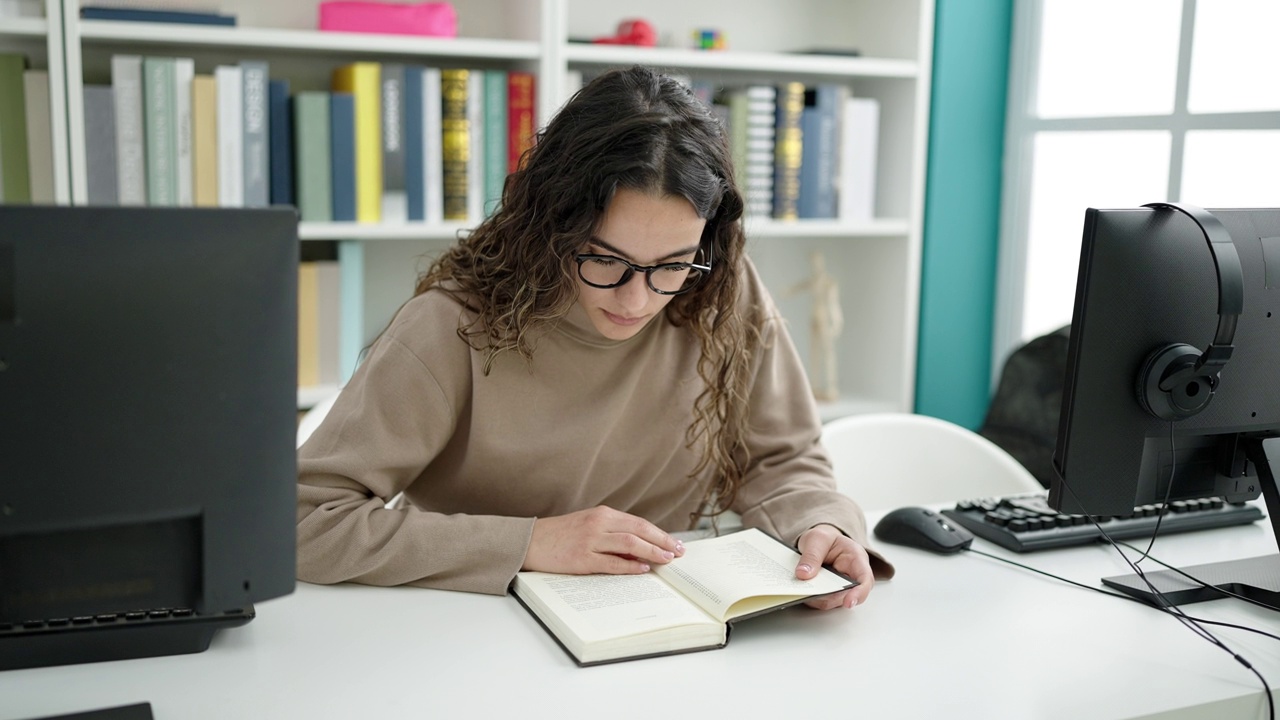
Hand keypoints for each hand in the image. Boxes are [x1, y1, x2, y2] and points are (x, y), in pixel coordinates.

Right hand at [523, 505, 684, 574]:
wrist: (531, 541)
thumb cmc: (561, 535)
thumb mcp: (588, 524)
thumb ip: (612, 531)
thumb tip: (642, 547)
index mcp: (602, 514)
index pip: (639, 523)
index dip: (660, 534)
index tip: (676, 543)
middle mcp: (598, 524)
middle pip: (639, 530)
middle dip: (663, 542)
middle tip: (679, 552)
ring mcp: (590, 541)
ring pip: (629, 543)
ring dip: (652, 551)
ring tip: (667, 559)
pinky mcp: (581, 558)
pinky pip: (611, 562)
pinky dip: (629, 565)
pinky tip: (643, 568)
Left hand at [794, 524, 874, 609]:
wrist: (818, 541)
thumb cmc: (824, 538)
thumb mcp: (817, 538)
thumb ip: (812, 556)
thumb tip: (803, 574)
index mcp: (856, 558)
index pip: (865, 580)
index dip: (859, 593)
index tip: (849, 602)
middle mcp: (852, 576)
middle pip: (848, 595)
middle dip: (830, 597)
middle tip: (812, 592)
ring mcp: (841, 587)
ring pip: (833, 601)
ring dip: (818, 598)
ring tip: (804, 588)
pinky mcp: (830, 594)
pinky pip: (822, 600)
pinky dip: (812, 598)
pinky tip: (803, 590)